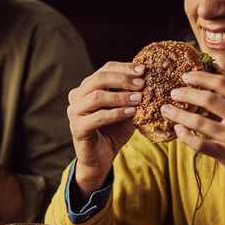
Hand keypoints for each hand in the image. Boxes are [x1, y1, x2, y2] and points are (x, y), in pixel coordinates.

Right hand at [66, 61, 143, 194]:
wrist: (102, 157)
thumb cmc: (113, 130)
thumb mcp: (125, 108)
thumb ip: (131, 94)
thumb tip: (150, 78)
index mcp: (87, 87)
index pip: (105, 69)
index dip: (124, 67)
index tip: (143, 69)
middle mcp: (77, 96)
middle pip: (99, 79)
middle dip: (123, 79)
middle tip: (142, 83)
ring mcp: (74, 112)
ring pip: (96, 97)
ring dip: (120, 97)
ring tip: (139, 99)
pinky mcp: (77, 128)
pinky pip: (98, 117)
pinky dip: (116, 113)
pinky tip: (131, 112)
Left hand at [163, 70, 224, 216]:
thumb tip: (207, 93)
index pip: (223, 83)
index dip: (201, 77)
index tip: (186, 76)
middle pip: (208, 98)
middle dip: (186, 93)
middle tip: (173, 93)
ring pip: (198, 120)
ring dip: (178, 114)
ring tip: (166, 110)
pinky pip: (198, 143)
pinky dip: (184, 136)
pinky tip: (177, 130)